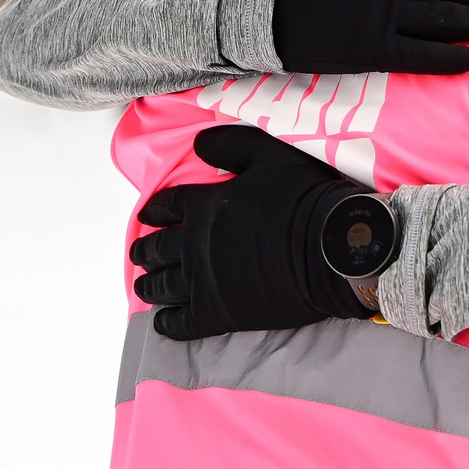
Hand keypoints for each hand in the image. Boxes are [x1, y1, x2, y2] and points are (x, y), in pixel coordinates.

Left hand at [130, 125, 374, 339]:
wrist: (329, 248)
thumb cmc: (305, 198)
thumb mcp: (272, 154)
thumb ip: (232, 145)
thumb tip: (198, 144)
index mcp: (205, 205)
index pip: (167, 206)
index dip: (154, 211)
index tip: (147, 217)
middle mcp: (194, 244)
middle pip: (157, 249)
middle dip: (145, 251)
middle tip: (139, 255)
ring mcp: (203, 281)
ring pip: (163, 286)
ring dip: (150, 286)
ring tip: (144, 288)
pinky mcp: (217, 314)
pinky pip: (182, 324)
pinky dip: (169, 324)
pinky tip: (163, 323)